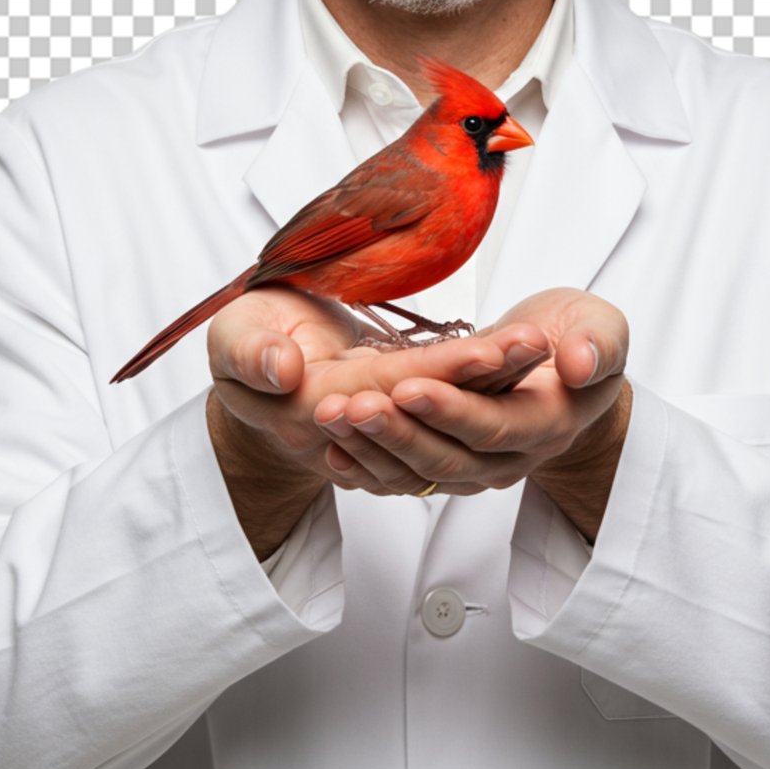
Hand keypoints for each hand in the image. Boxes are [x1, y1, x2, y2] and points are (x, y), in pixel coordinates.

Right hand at [206, 284, 555, 489]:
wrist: (254, 373)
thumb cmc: (243, 344)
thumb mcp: (230, 338)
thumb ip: (247, 353)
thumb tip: (282, 371)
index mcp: (315, 408)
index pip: (390, 392)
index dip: (440, 374)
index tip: (487, 350)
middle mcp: (360, 428)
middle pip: (433, 405)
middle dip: (489, 375)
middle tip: (537, 340)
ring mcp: (384, 430)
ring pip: (448, 411)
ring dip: (497, 379)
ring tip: (539, 341)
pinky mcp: (400, 418)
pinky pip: (448, 408)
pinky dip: (483, 385)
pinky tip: (520, 360)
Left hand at [313, 287, 628, 496]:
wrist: (571, 370)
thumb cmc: (581, 338)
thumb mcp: (603, 327)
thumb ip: (599, 344)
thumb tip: (580, 363)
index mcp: (548, 423)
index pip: (493, 427)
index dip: (450, 412)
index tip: (407, 387)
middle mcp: (511, 457)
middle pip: (449, 459)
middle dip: (397, 434)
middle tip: (350, 407)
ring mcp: (480, 467)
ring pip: (420, 474)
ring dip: (372, 450)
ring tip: (330, 421)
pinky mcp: (453, 462)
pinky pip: (406, 477)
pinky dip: (369, 467)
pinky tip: (333, 450)